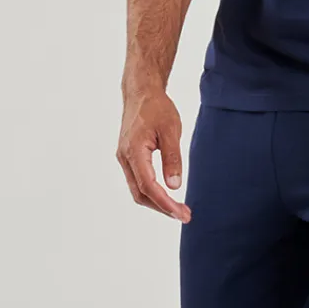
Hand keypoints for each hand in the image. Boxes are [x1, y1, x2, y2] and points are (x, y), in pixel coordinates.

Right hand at [117, 89, 190, 222]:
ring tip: (178, 209)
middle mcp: (125, 158)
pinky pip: (137, 181)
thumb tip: (175, 185)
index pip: (148, 186)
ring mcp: (124, 158)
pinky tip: (166, 195)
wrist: (140, 92)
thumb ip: (172, 158)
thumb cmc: (156, 108)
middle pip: (140, 194)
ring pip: (137, 190)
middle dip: (162, 208)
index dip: (165, 203)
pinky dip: (151, 192)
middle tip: (184, 215)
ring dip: (156, 202)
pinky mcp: (127, 157)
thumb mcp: (171, 130)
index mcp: (134, 151)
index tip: (181, 213)